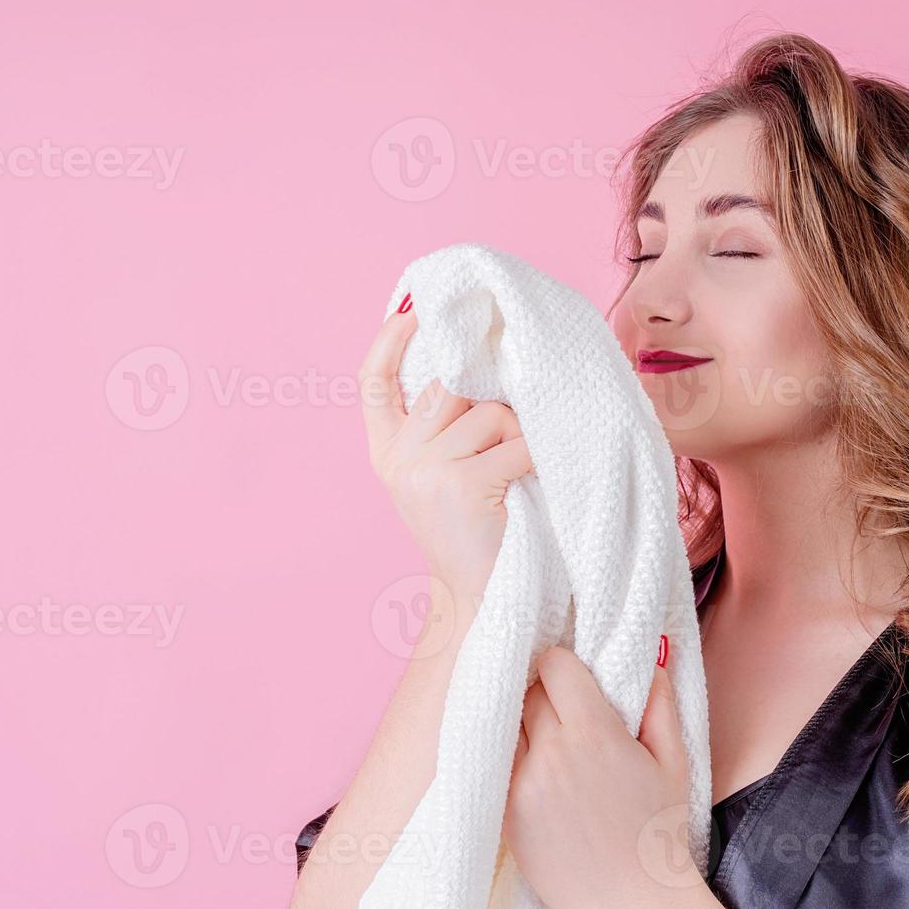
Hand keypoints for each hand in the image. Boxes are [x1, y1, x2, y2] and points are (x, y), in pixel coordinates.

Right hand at [358, 297, 533, 617]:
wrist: (484, 600)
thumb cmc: (478, 530)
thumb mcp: (443, 473)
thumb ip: (443, 424)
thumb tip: (477, 356)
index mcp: (387, 451)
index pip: (374, 380)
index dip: (391, 339)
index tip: (412, 307)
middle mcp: (398, 457)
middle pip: (452, 386)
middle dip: (491, 405)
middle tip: (506, 444)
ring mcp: (425, 470)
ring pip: (490, 412)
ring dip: (518, 437)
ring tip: (515, 476)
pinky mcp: (462, 485)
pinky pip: (516, 443)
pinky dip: (535, 459)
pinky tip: (531, 483)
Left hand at [501, 646, 712, 908]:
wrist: (628, 899)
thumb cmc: (657, 832)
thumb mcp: (673, 762)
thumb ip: (660, 703)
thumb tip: (652, 656)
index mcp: (594, 733)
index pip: (554, 666)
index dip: (564, 666)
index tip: (574, 677)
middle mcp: (552, 752)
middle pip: (529, 691)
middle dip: (546, 692)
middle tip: (565, 709)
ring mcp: (523, 783)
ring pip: (507, 723)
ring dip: (524, 722)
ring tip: (547, 739)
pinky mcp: (505, 811)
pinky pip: (497, 762)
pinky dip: (511, 756)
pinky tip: (534, 768)